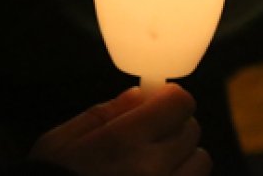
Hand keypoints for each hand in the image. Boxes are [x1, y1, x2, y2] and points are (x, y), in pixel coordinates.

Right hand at [29, 84, 210, 175]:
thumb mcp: (62, 140)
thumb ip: (105, 113)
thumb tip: (141, 94)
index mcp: (125, 142)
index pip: (180, 103)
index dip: (169, 99)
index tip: (157, 104)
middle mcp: (152, 170)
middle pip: (192, 131)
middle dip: (174, 127)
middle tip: (150, 135)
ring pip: (199, 164)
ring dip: (183, 159)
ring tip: (155, 165)